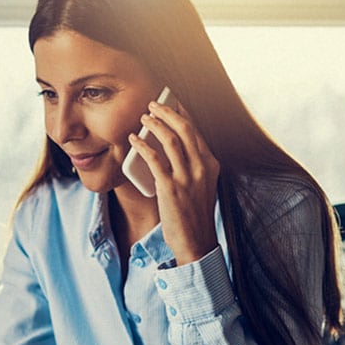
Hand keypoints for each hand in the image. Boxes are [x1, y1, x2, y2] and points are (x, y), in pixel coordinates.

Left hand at [128, 100, 219, 263]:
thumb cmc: (195, 215)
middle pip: (185, 129)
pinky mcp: (171, 188)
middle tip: (153, 104)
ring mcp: (187, 177)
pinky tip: (133, 140)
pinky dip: (142, 146)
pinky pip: (154, 159)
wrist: (196, 242)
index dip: (182, 114)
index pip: (196, 131)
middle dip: (168, 112)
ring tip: (143, 117)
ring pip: (171, 140)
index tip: (171, 102)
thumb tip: (172, 148)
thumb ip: (193, 167)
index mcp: (211, 165)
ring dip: (155, 124)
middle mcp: (202, 167)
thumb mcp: (202, 186)